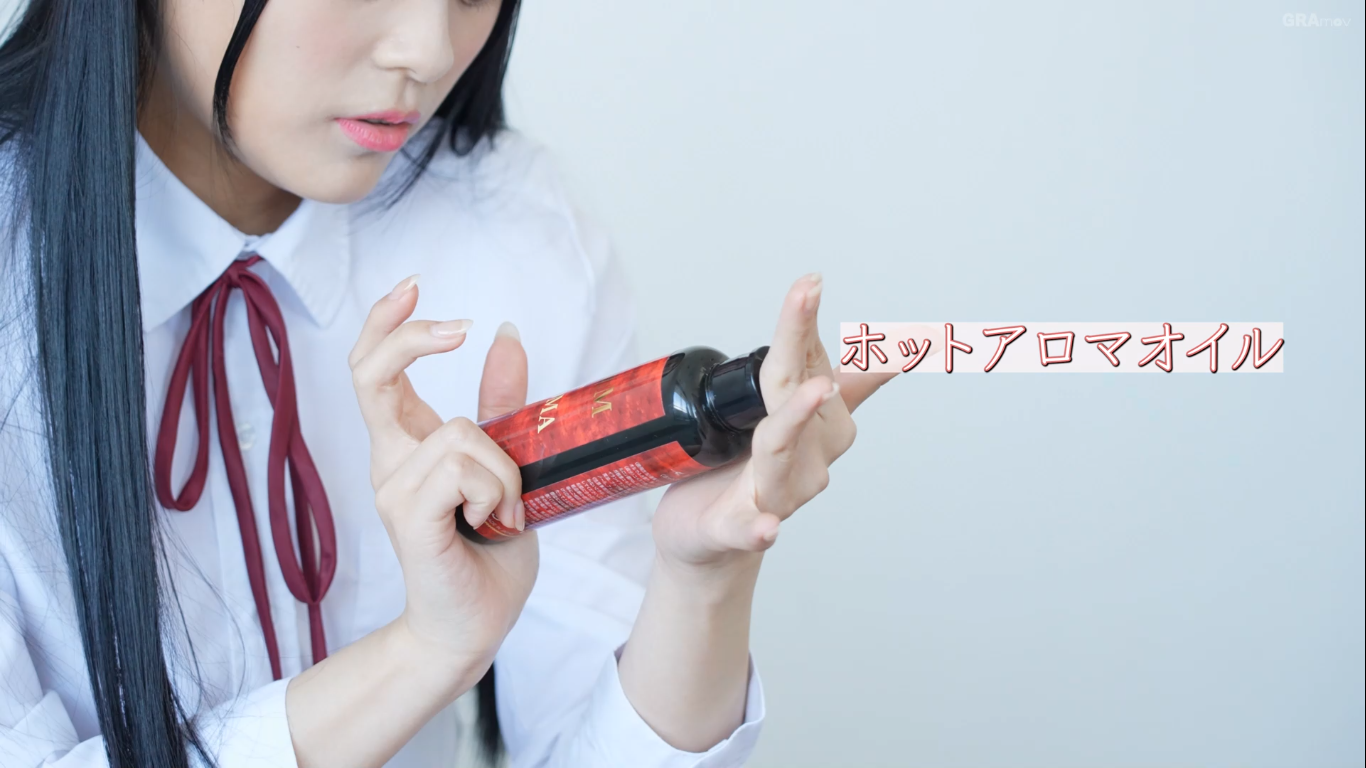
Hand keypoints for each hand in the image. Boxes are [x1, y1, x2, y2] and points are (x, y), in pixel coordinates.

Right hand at [348, 275, 538, 678]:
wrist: (474, 624)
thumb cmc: (488, 550)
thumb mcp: (505, 462)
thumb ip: (500, 403)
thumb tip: (506, 333)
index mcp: (407, 443)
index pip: (373, 367)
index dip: (386, 321)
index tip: (414, 285)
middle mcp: (389, 461)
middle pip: (372, 373)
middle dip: (409, 336)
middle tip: (458, 327)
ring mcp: (392, 489)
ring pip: (459, 431)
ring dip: (504, 466)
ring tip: (507, 510)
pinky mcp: (408, 519)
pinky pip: (458, 470)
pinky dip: (494, 489)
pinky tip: (496, 520)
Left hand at [652, 273, 896, 570]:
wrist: (712, 542)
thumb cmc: (748, 475)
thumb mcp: (785, 415)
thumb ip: (828, 379)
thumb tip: (884, 341)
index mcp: (811, 424)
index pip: (809, 362)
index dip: (806, 321)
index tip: (811, 281)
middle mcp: (806, 455)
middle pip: (794, 390)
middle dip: (802, 345)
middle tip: (807, 294)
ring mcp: (777, 492)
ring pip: (781, 449)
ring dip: (798, 419)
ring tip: (817, 388)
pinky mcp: (740, 529)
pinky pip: (751, 529)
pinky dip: (761, 528)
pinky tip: (768, 527)